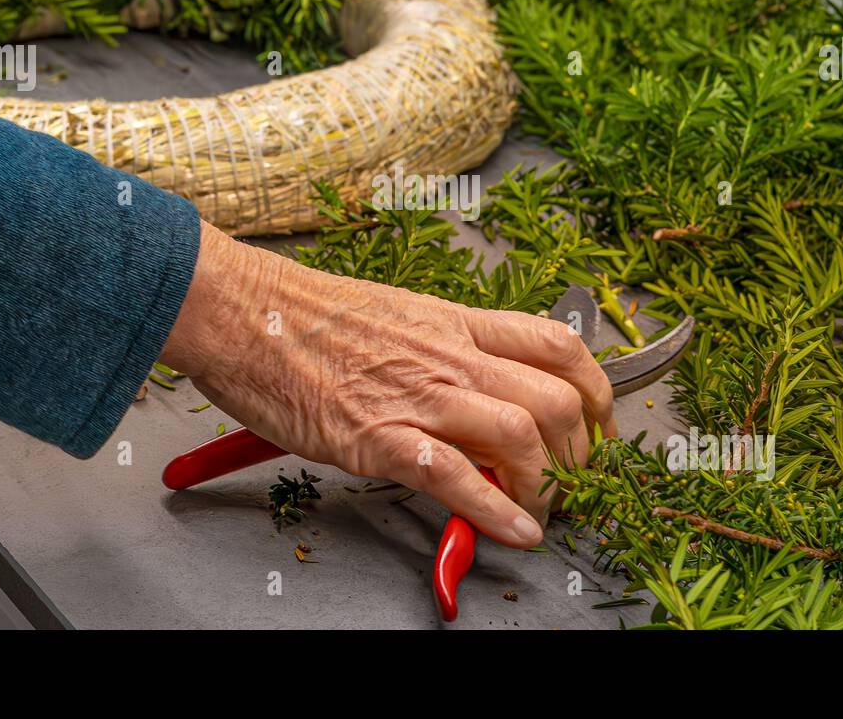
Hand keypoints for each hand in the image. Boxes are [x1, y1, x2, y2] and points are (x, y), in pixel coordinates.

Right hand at [159, 221, 614, 547]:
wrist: (243, 310)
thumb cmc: (305, 314)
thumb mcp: (394, 317)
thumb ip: (441, 351)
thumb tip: (474, 388)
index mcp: (455, 324)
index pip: (557, 345)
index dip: (596, 391)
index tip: (598, 426)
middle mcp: (450, 356)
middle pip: (555, 399)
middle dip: (582, 452)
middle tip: (576, 481)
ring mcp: (417, 396)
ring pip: (520, 434)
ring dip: (548, 484)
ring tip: (542, 510)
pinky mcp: (379, 436)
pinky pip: (456, 477)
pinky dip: (496, 512)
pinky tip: (516, 532)